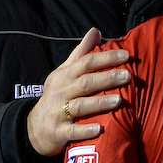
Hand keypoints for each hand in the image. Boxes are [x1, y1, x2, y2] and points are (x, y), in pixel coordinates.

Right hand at [27, 28, 130, 155]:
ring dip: (99, 103)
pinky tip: (100, 129)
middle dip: (106, 79)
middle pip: (85, 82)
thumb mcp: (65, 72)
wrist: (34, 128)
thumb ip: (81, 53)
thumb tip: (95, 31)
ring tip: (119, 100)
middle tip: (127, 76)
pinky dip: (85, 130)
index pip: (86, 62)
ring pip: (80, 105)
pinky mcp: (58, 132)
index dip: (106, 58)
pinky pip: (72, 131)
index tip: (126, 56)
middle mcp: (61, 91)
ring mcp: (58, 112)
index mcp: (65, 75)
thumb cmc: (58, 95)